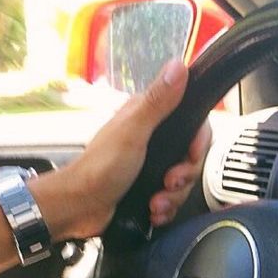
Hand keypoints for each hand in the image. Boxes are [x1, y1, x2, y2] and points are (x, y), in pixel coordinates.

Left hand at [30, 59, 210, 239]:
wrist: (79, 207)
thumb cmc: (101, 168)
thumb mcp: (132, 132)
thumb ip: (157, 101)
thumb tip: (178, 65)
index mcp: (148, 117)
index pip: (192, 122)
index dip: (198, 140)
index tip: (191, 154)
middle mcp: (152, 139)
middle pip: (190, 156)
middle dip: (184, 175)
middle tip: (169, 182)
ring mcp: (150, 166)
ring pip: (182, 181)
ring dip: (173, 197)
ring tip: (156, 203)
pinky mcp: (148, 189)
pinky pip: (172, 200)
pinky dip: (165, 209)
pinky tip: (153, 212)